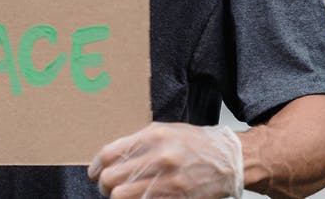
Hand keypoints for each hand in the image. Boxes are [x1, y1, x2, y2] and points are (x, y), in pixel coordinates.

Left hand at [88, 122, 243, 197]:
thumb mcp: (166, 131)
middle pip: (111, 178)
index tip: (94, 172)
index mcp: (154, 137)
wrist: (229, 160)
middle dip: (104, 185)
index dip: (95, 166)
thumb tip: (110, 157)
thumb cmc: (197, 144)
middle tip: (107, 186)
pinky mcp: (176, 198)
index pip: (109, 154)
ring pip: (121, 197)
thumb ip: (138, 142)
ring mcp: (168, 182)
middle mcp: (159, 158)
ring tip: (121, 195)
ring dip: (117, 197)